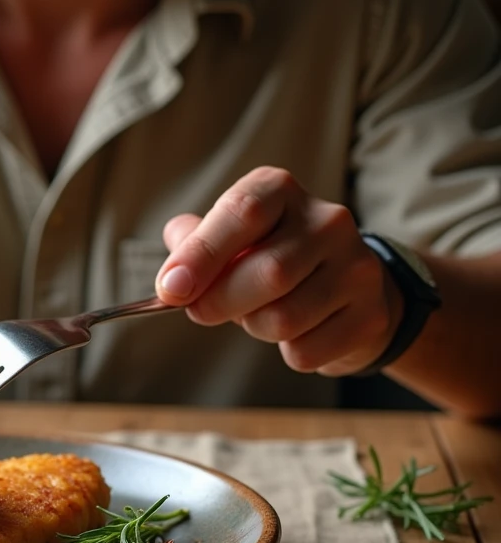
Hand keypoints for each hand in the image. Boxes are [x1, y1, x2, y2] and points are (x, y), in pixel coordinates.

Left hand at [154, 167, 403, 376]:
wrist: (345, 290)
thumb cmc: (267, 259)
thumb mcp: (228, 239)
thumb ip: (193, 244)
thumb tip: (174, 273)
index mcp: (280, 190)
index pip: (242, 212)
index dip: (202, 254)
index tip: (171, 289)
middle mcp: (327, 220)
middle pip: (267, 273)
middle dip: (220, 303)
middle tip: (202, 310)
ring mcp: (357, 266)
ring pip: (284, 319)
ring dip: (255, 328)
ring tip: (260, 313)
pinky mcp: (371, 313)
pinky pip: (306, 351)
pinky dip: (288, 351)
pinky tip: (298, 332)